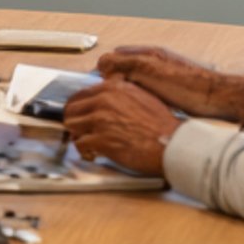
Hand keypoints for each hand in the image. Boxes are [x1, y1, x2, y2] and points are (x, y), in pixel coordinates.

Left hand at [64, 76, 179, 174]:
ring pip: (71, 125)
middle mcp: (104, 100)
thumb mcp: (141, 96)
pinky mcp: (101, 140)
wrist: (172, 144)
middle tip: (82, 131)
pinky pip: (79, 144)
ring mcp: (100, 120)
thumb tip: (104, 98)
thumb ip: (120, 93)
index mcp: (113, 88)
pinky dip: (84, 151)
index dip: (78, 108)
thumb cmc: (162, 125)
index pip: (80, 94)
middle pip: (71, 109)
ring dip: (78, 135)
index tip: (80, 116)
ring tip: (89, 143)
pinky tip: (93, 154)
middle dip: (75, 122)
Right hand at [96, 45, 243, 122]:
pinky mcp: (168, 93)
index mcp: (147, 54)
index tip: (96, 86)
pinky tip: (139, 111)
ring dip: (126, 95)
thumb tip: (102, 65)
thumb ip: (123, 63)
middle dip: (113, 84)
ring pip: (133, 85)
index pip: (114, 57)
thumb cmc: (188, 84)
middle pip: (122, 71)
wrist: (217, 99)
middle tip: (108, 99)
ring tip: (121, 107)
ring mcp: (161, 79)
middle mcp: (153, 64)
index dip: (103, 71)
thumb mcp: (149, 70)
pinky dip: (138, 102)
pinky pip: (145, 96)